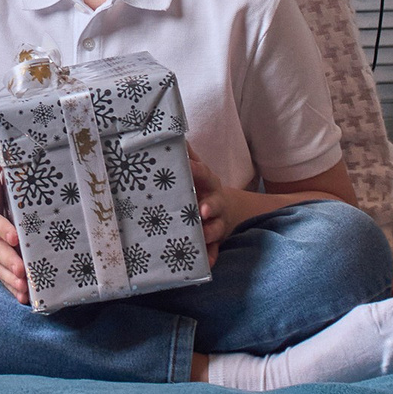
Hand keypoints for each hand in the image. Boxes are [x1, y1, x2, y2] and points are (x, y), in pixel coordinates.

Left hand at [188, 146, 236, 262]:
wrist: (224, 208)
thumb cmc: (200, 186)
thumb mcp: (195, 168)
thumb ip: (186, 154)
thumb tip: (169, 131)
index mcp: (207, 181)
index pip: (203, 172)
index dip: (197, 170)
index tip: (190, 167)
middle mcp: (214, 201)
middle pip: (216, 203)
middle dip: (210, 206)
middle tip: (202, 210)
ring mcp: (216, 221)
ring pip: (216, 228)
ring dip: (210, 232)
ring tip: (203, 235)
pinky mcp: (215, 240)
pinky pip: (214, 249)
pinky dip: (210, 256)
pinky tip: (205, 263)